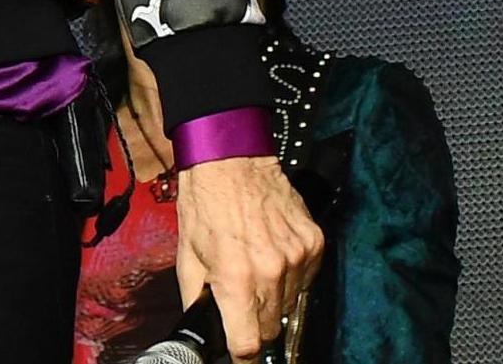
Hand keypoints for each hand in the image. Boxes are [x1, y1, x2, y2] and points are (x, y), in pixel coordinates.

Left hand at [174, 154, 324, 361]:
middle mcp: (272, 271)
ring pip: (290, 305)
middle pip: (270, 328)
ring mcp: (298, 257)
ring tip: (253, 267)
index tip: (239, 356)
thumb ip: (195, 298)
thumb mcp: (187, 253)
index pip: (249, 343)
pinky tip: (271, 254)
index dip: (242, 356)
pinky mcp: (314, 244)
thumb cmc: (205, 202)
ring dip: (273, 298)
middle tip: (239, 301)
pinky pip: (306, 279)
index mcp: (236, 277)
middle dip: (253, 322)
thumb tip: (202, 326)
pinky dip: (290, 276)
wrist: (231, 159)